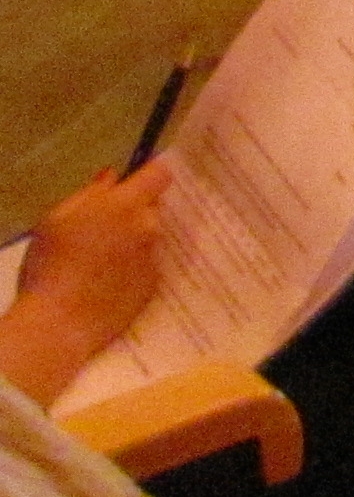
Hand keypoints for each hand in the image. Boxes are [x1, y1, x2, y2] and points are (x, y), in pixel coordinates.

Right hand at [0, 160, 170, 406]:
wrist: (58, 323)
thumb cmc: (49, 267)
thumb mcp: (55, 220)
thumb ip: (88, 193)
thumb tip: (111, 178)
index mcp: (125, 205)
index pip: (160, 173)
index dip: (150, 174)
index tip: (137, 181)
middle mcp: (148, 227)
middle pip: (152, 207)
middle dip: (133, 211)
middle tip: (103, 229)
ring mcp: (154, 256)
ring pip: (148, 237)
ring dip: (131, 241)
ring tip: (99, 262)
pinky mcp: (153, 284)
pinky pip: (145, 266)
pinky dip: (131, 269)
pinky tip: (106, 283)